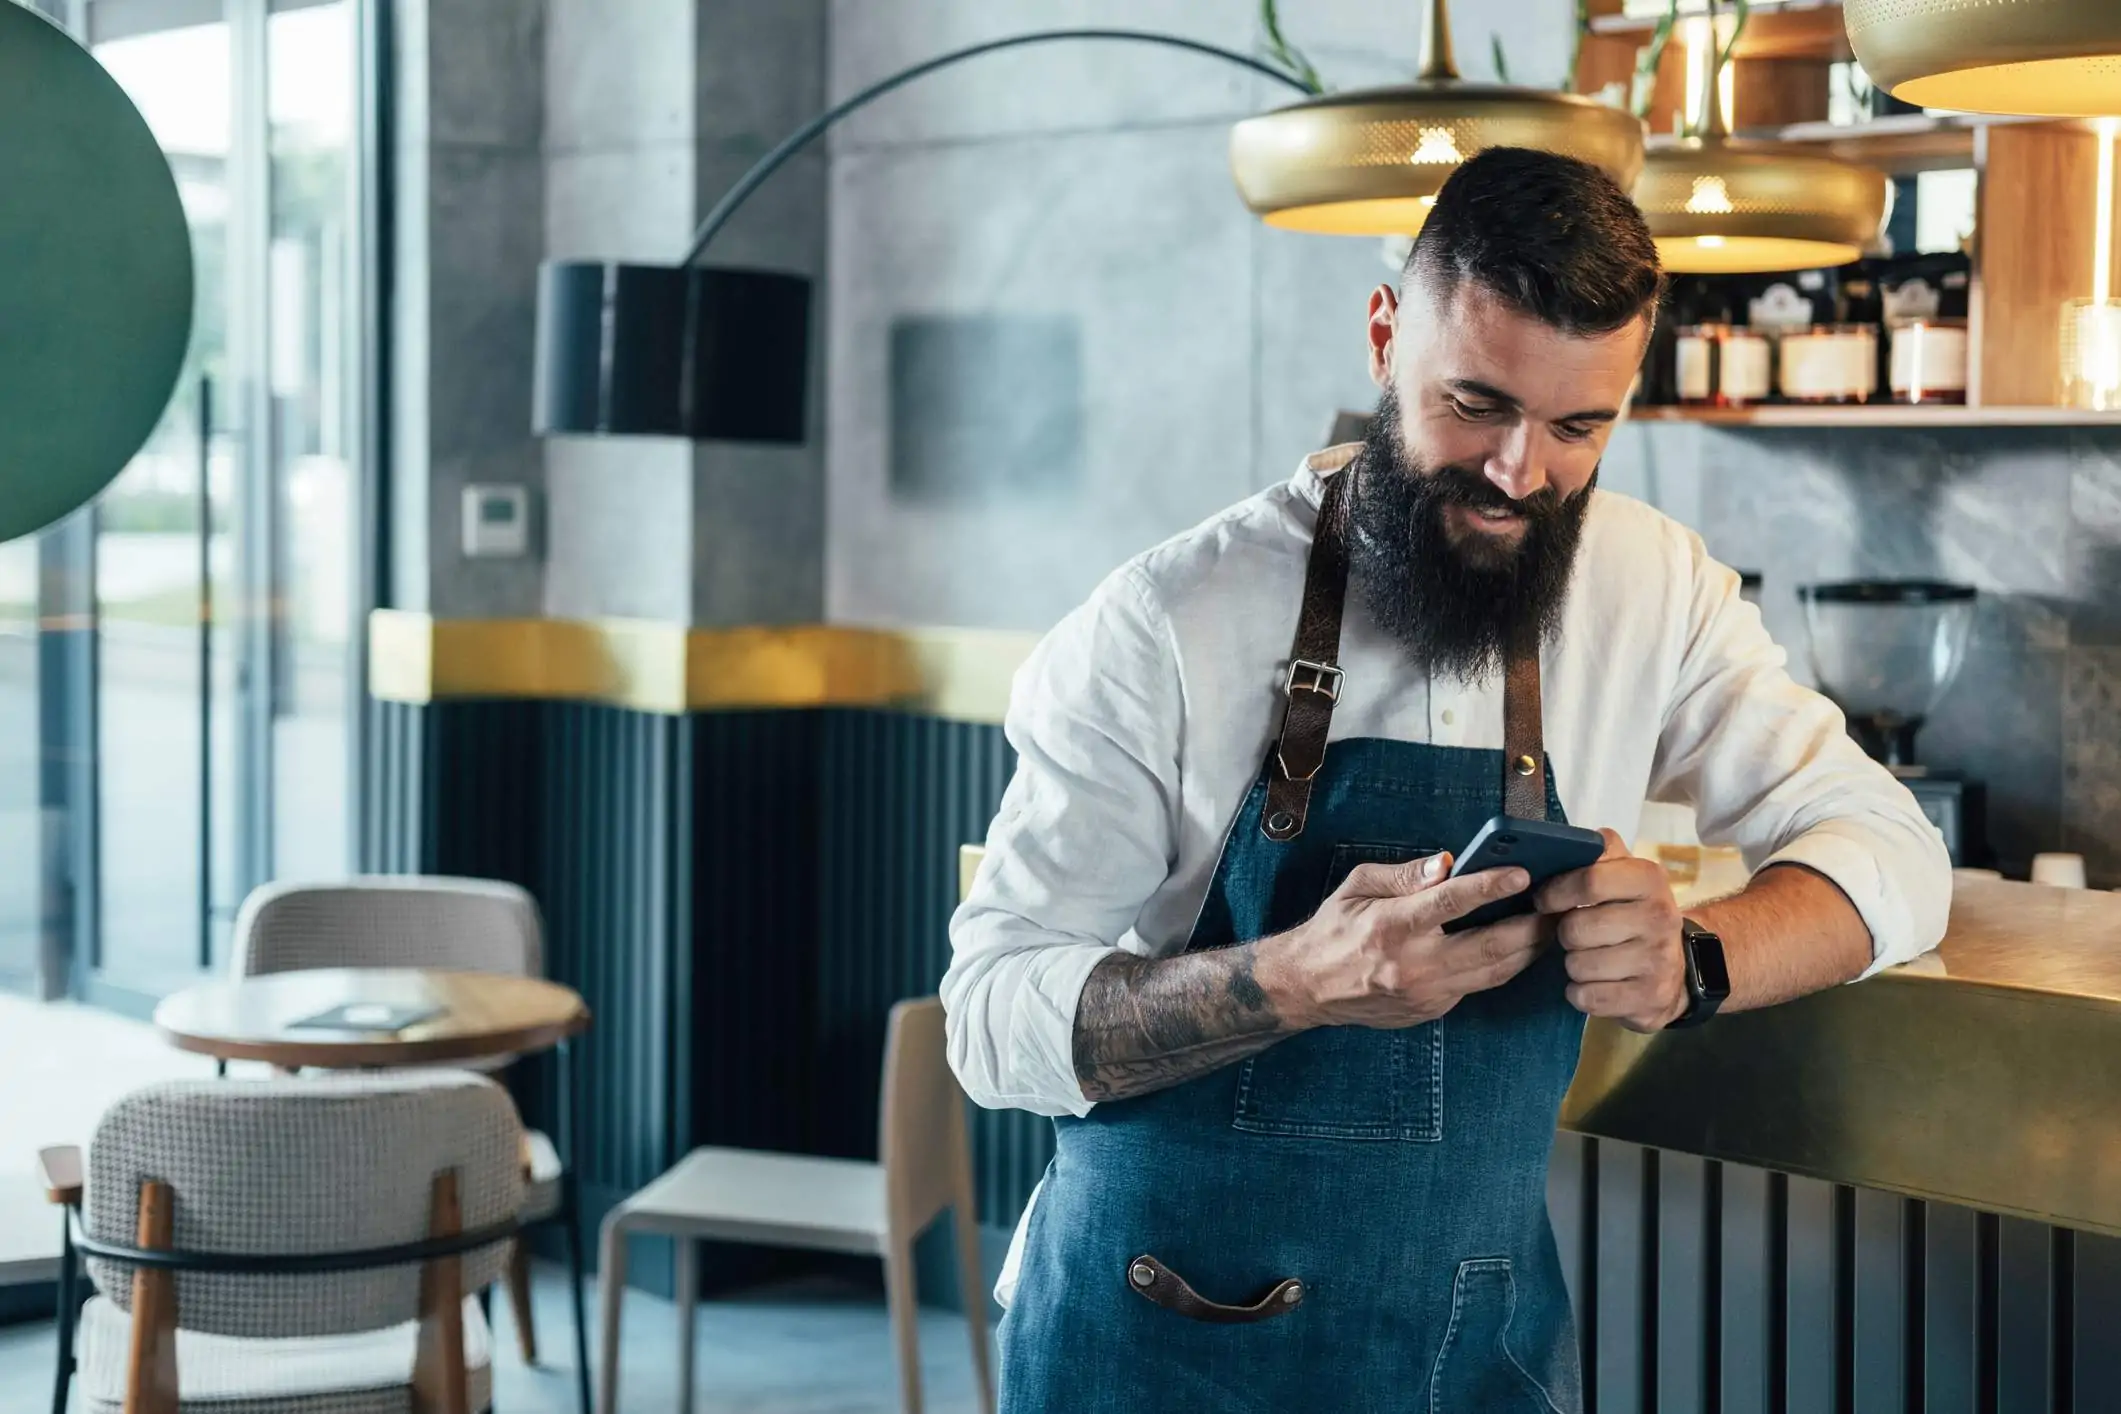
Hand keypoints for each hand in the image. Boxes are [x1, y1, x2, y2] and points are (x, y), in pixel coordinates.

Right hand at [1259, 852, 1546, 1031]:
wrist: (1310, 987)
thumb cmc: (1334, 929)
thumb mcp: (1358, 887)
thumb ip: (1404, 874)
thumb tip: (1448, 863)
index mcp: (1391, 926)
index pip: (1451, 903)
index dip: (1490, 887)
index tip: (1522, 872)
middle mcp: (1413, 964)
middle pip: (1489, 946)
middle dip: (1531, 926)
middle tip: (1559, 907)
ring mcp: (1426, 993)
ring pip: (1494, 972)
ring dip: (1528, 950)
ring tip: (1551, 928)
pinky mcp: (1432, 1009)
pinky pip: (1478, 985)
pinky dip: (1502, 966)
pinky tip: (1519, 948)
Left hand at [1534, 829, 1688, 1031]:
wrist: (1680, 967)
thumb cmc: (1635, 913)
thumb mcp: (1624, 873)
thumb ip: (1595, 853)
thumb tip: (1558, 840)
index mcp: (1650, 879)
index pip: (1590, 880)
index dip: (1556, 891)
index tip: (1544, 900)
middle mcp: (1660, 918)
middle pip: (1577, 928)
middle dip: (1565, 933)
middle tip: (1576, 934)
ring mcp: (1658, 962)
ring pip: (1578, 965)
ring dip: (1573, 964)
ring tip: (1589, 958)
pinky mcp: (1650, 1000)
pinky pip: (1587, 997)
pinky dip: (1581, 993)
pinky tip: (1596, 983)